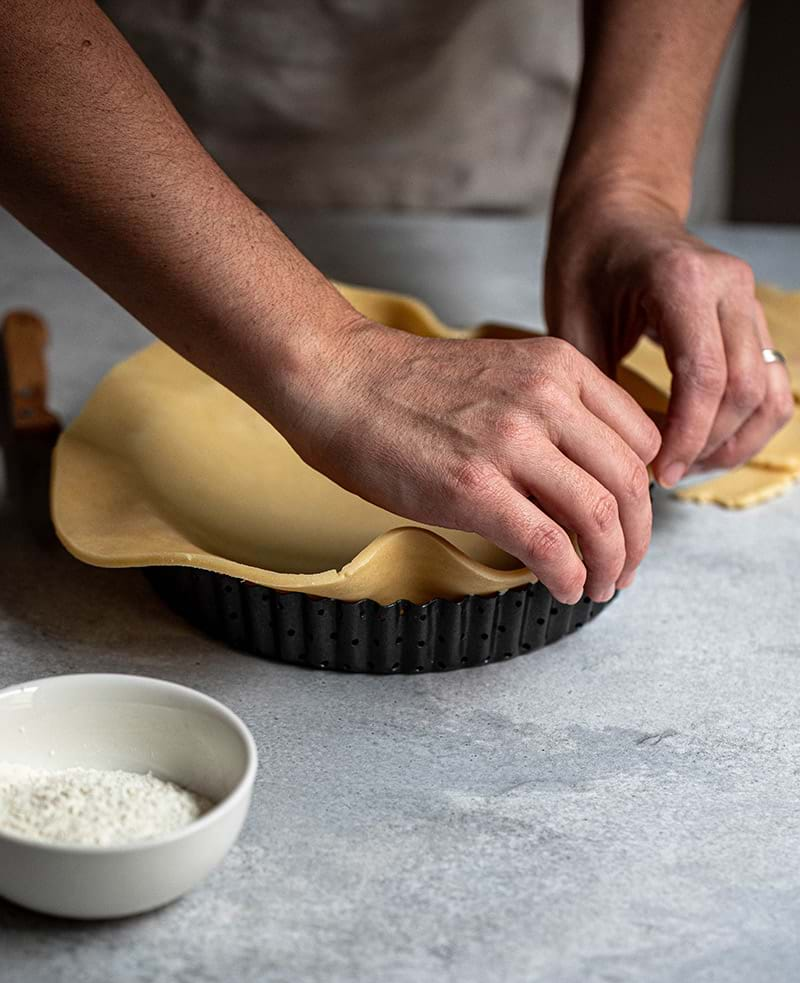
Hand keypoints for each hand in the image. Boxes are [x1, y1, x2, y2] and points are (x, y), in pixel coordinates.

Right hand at [280, 317, 659, 603]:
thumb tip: (584, 480)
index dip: (643, 492)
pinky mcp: (474, 489)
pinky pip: (549, 545)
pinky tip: (564, 589)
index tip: (629, 520)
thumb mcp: (504, 375)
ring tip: (600, 587)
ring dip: (611, 565)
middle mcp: (546, 400)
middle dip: (638, 539)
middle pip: (628, 483)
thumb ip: (552, 413)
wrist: (340, 381)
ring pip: (598, 517)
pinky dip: (569, 577)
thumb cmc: (409, 388)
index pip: (640, 439)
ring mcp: (511, 443)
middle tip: (626, 567)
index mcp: (559, 369)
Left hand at [545, 191, 793, 484]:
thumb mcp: (572, 322)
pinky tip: (708, 445)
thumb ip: (597, 388)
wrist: (616, 213)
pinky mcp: (752, 319)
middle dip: (708, 443)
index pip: (704, 377)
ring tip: (689, 466)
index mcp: (683, 280)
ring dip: (735, 440)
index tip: (659, 471)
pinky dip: (748, 423)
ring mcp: (748, 301)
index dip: (686, 435)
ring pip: (769, 391)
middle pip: (744, 388)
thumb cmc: (587, 260)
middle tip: (667, 473)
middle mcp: (729, 287)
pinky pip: (771, 383)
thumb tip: (615, 459)